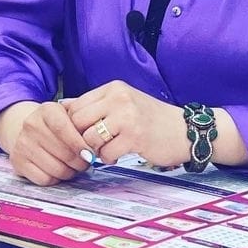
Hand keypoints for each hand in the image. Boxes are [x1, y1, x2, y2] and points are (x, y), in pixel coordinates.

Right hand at [0, 100, 90, 185]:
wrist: (27, 130)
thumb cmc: (56, 124)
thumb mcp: (69, 114)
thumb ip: (84, 121)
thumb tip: (99, 136)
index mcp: (47, 110)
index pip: (63, 128)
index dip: (79, 144)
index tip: (90, 154)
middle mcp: (31, 125)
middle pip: (63, 152)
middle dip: (80, 162)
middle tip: (87, 162)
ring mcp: (23, 144)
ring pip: (56, 168)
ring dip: (70, 172)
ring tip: (74, 166)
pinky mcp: (18, 162)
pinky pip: (44, 179)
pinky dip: (56, 179)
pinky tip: (59, 171)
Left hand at [64, 81, 188, 166]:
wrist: (185, 131)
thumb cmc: (151, 120)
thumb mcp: (123, 103)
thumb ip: (95, 105)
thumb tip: (62, 106)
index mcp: (114, 88)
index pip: (75, 106)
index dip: (73, 125)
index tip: (83, 135)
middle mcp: (119, 98)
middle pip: (78, 122)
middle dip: (82, 139)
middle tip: (94, 146)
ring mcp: (127, 116)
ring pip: (90, 138)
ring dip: (96, 150)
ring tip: (109, 149)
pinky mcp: (135, 136)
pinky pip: (106, 153)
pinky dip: (110, 159)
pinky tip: (120, 155)